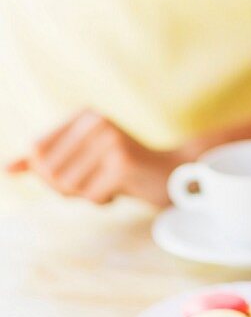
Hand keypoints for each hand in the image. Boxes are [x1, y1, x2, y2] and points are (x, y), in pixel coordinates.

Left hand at [5, 110, 180, 206]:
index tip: (77, 171)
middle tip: (94, 180)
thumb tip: (6, 168)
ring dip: (86, 194)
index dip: (49, 174)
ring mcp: (110, 139)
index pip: (36, 153)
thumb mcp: (79, 159)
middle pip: (49, 171)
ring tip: (108, 182)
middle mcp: (96, 121)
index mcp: (83, 115)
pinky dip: (103, 200)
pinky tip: (121, 187)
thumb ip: (42, 162)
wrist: (168, 173)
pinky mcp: (123, 161)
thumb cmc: (117, 168)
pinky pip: (91, 196)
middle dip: (67, 187)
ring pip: (68, 186)